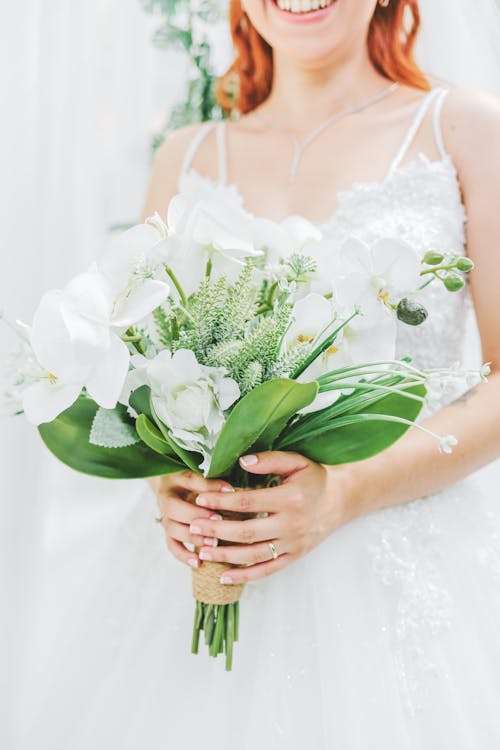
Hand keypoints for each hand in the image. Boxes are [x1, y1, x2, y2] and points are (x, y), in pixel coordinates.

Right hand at [153, 471, 233, 568]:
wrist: (173, 486)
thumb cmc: (195, 480)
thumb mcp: (202, 474)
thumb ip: (214, 482)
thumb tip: (231, 491)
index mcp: (176, 479)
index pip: (190, 480)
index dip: (209, 487)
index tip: (230, 491)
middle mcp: (166, 498)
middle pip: (173, 508)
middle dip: (195, 515)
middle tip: (217, 519)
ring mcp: (166, 518)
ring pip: (172, 529)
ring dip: (192, 537)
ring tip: (212, 542)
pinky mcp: (169, 533)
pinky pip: (172, 546)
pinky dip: (184, 556)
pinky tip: (198, 563)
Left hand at [188, 451, 357, 584]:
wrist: (341, 500)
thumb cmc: (314, 478)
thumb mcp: (296, 461)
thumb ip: (269, 460)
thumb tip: (241, 461)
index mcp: (290, 498)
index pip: (248, 501)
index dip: (222, 501)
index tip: (201, 499)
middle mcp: (291, 524)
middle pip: (246, 531)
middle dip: (216, 530)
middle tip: (193, 527)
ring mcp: (293, 544)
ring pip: (253, 555)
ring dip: (225, 555)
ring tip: (202, 552)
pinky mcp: (294, 556)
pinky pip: (267, 570)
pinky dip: (244, 576)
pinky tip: (223, 576)